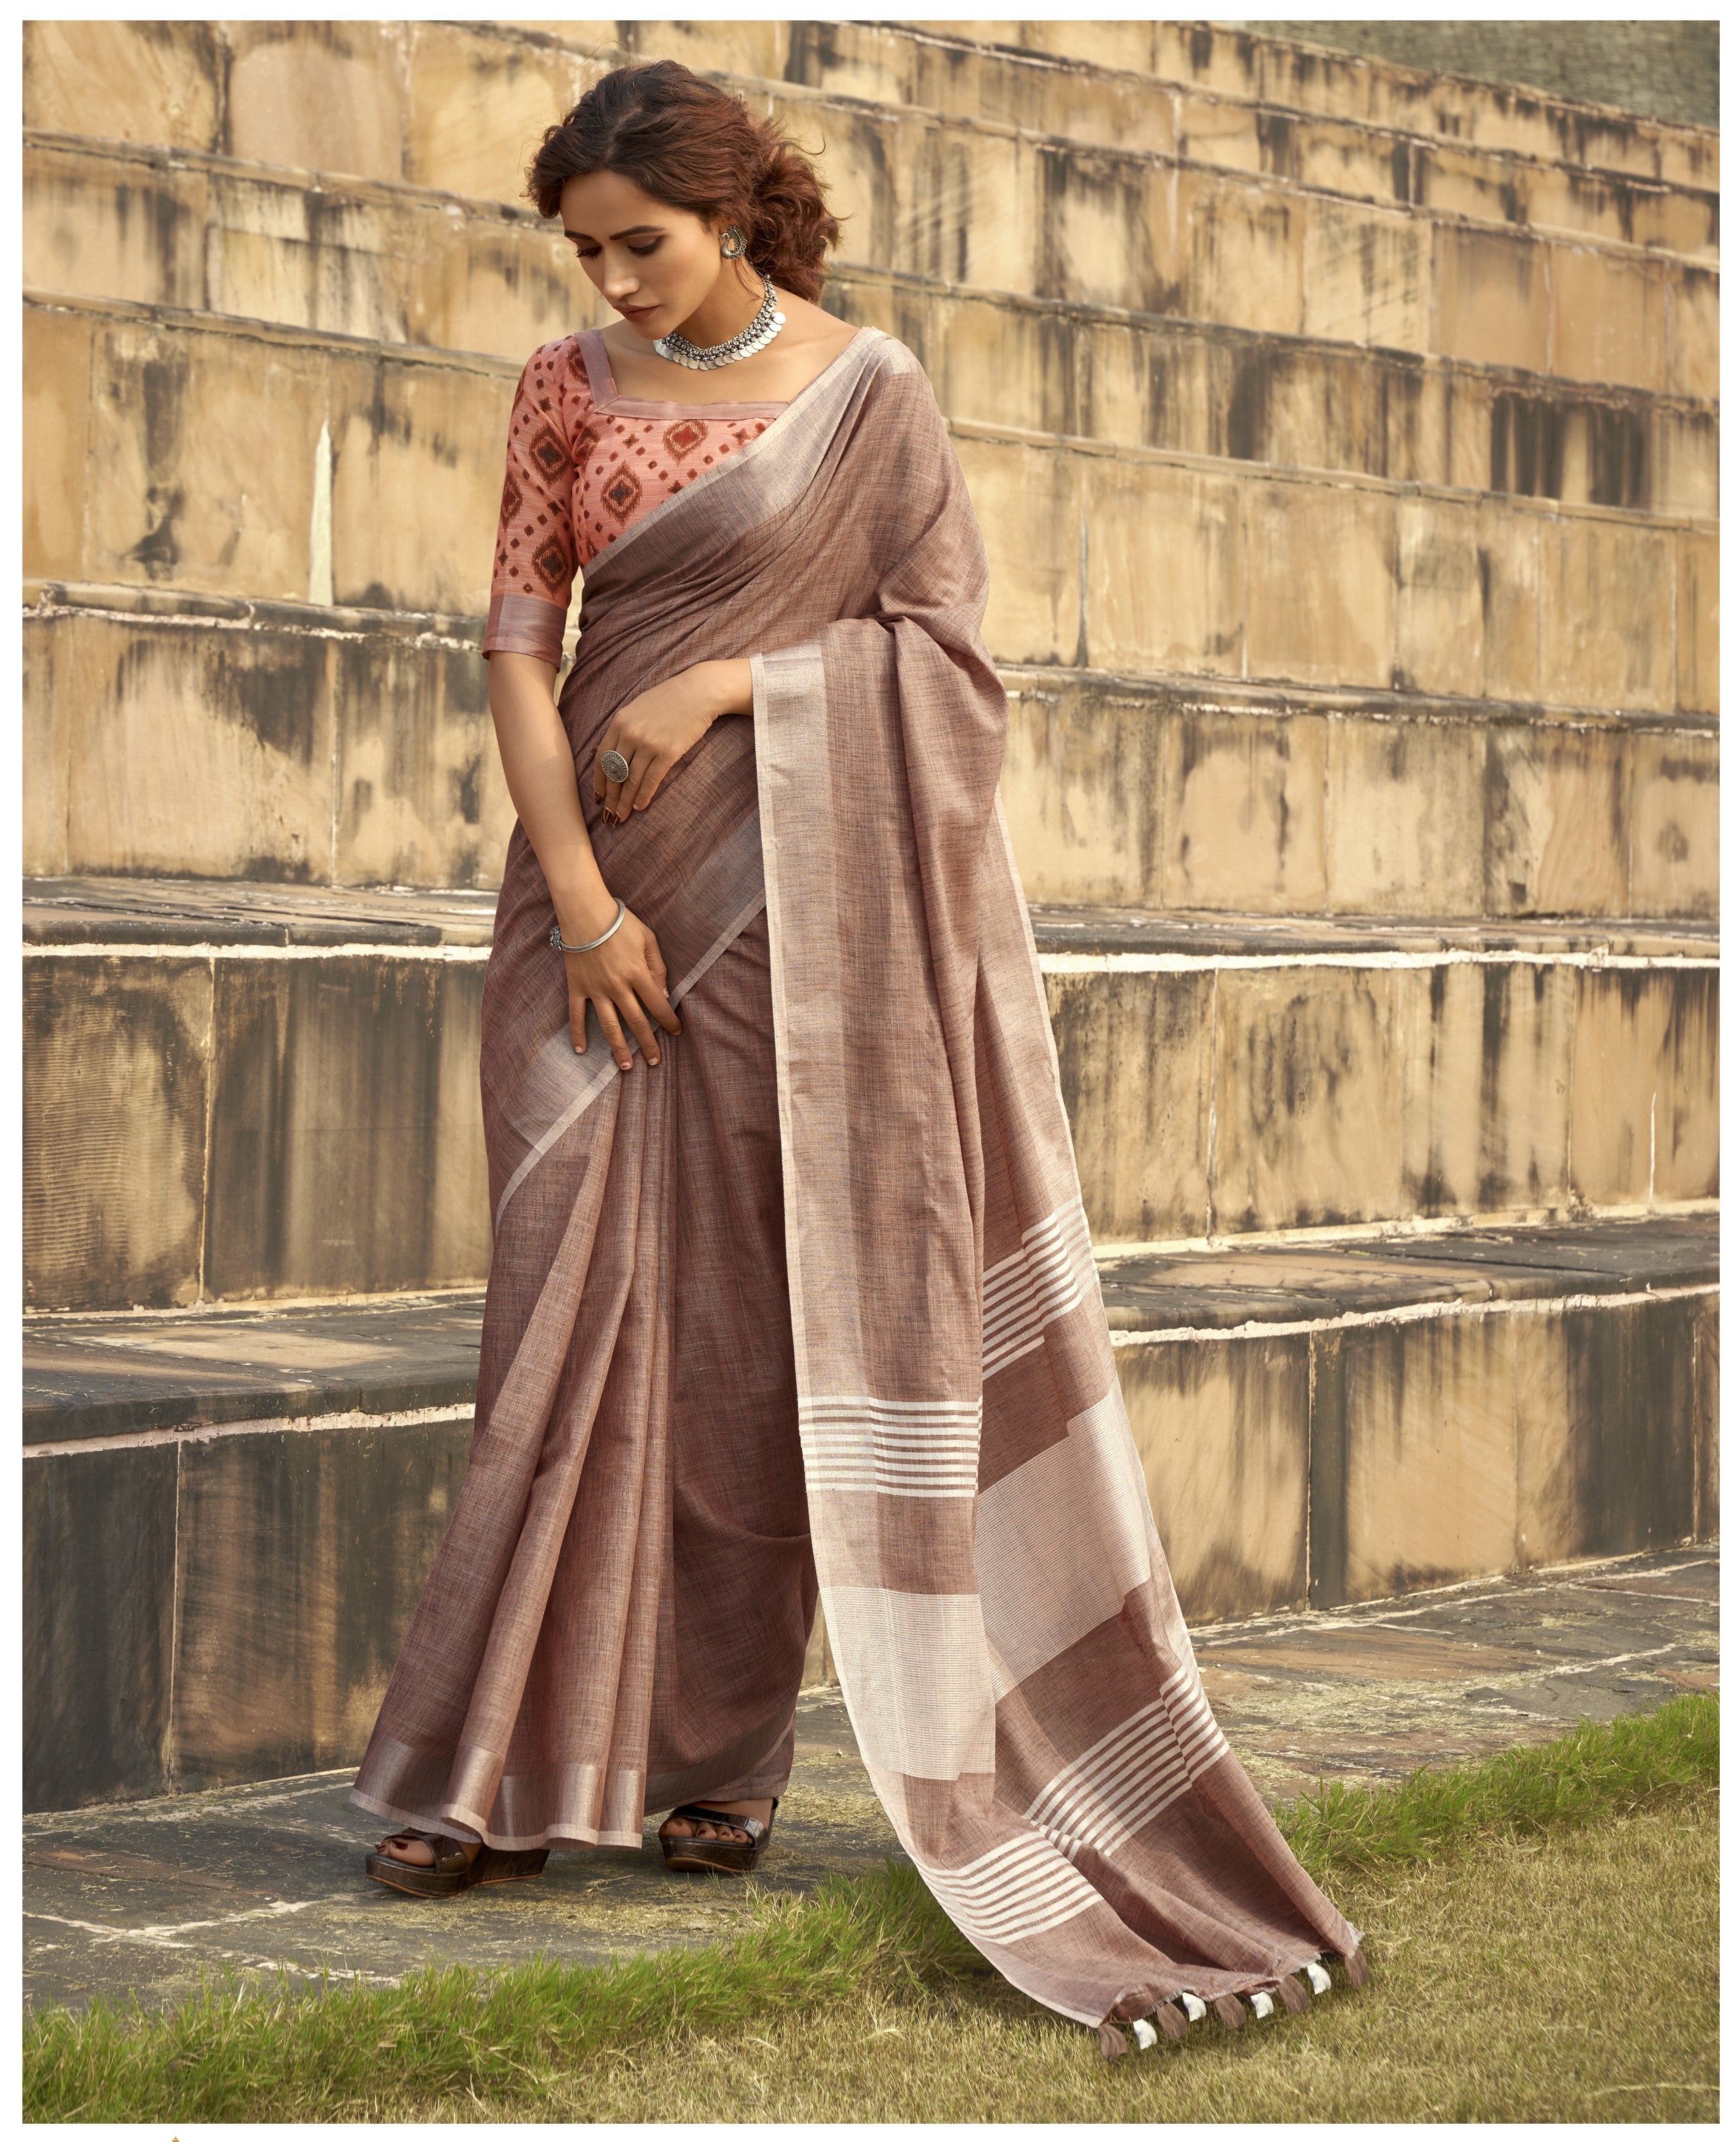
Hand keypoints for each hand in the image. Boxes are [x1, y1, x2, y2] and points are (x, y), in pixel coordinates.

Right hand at [558, 898, 681, 1069]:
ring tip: (626, 1067)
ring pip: (609, 1025)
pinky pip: (576, 1014)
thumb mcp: (648, 939)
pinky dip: (577, 1033)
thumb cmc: (619, 922)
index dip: (668, 1021)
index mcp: (638, 974)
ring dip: (618, 1048)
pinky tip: (581, 1050)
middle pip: (636, 1022)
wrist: (585, 911)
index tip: (676, 1033)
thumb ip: (658, 967)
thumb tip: (664, 994)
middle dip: (648, 1043)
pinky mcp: (577, 987)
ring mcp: (596, 989)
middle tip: (655, 1061)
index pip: (657, 1005)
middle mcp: (617, 986)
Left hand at [594, 658, 750, 822]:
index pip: (602, 759)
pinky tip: (640, 807)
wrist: (698, 692)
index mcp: (619, 722)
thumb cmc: (669, 699)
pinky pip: (651, 780)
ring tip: (622, 816)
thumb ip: (624, 728)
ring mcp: (649, 744)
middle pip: (614, 773)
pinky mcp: (668, 752)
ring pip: (631, 780)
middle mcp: (630, 734)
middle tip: (609, 815)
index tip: (599, 797)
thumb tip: (613, 753)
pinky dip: (643, 796)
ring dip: (625, 802)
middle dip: (611, 797)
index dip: (599, 781)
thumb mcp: (637, 708)